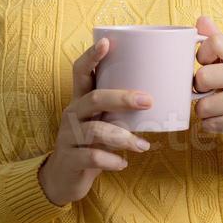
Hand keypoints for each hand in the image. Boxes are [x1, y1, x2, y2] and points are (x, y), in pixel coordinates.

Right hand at [37, 37, 152, 206]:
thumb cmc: (90, 144)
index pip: (80, 71)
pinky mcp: (71, 160)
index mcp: (80, 100)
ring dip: (124, 137)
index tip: (107, 42)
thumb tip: (160, 98)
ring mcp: (68, 137)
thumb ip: (119, 111)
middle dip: (122, 98)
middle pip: (94, 98)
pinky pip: (93, 157)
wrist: (63, 179)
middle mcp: (72, 114)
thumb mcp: (101, 123)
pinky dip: (112, 160)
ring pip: (95, 130)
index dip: (92, 56)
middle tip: (148, 100)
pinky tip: (124, 163)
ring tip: (144, 145)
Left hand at [192, 14, 222, 171]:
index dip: (201, 54)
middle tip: (207, 91)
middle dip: (198, 88)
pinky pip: (212, 123)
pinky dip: (211, 124)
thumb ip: (218, 41)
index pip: (215, 42)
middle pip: (204, 76)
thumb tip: (201, 19)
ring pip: (204, 105)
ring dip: (203, 110)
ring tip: (216, 107)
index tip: (205, 63)